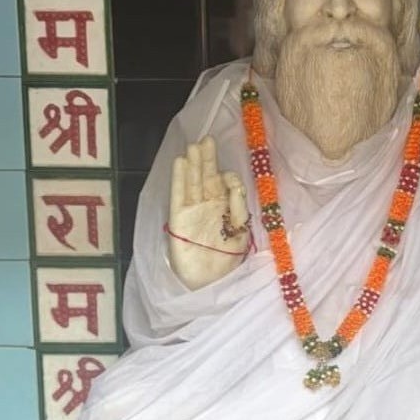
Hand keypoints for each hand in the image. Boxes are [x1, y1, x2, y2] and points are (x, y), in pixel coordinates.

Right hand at [168, 135, 249, 289]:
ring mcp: (193, 210)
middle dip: (207, 159)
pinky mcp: (179, 218)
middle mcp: (208, 205)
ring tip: (193, 146)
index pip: (226, 184)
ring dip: (193, 164)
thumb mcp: (240, 231)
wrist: (209, 280)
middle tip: (207, 139)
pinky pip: (179, 194)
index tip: (230, 178)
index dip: (228, 177)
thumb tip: (235, 183)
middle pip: (207, 177)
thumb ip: (238, 207)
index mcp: (225, 207)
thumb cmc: (227, 258)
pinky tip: (180, 163)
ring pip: (193, 182)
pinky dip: (179, 179)